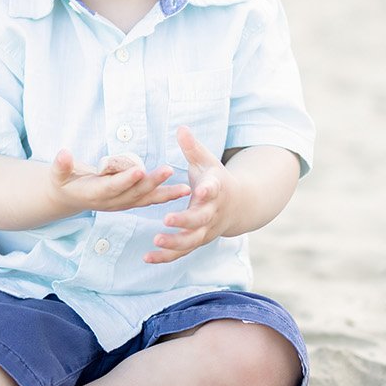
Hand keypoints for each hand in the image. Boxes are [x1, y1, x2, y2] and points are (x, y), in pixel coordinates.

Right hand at [51, 148, 190, 213]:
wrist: (68, 197)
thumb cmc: (63, 181)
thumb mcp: (57, 174)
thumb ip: (61, 165)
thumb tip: (62, 153)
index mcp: (95, 193)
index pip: (113, 186)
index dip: (126, 179)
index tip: (140, 170)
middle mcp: (111, 202)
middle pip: (134, 193)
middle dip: (152, 182)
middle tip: (168, 170)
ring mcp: (121, 204)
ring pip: (146, 199)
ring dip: (166, 194)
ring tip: (185, 188)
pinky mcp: (128, 202)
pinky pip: (149, 200)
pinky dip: (165, 197)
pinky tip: (182, 191)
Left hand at [148, 126, 232, 262]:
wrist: (238, 205)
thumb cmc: (215, 178)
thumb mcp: (206, 161)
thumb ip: (192, 147)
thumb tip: (181, 127)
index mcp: (215, 190)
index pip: (213, 190)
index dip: (208, 191)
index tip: (200, 190)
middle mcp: (212, 213)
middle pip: (201, 220)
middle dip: (185, 221)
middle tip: (167, 219)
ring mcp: (206, 230)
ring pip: (191, 241)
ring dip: (175, 243)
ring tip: (155, 241)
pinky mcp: (197, 241)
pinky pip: (182, 252)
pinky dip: (166, 257)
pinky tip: (147, 258)